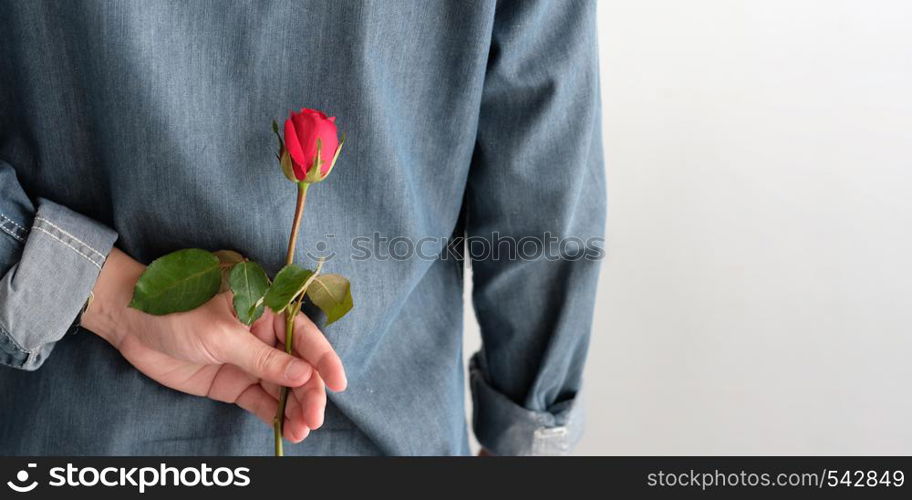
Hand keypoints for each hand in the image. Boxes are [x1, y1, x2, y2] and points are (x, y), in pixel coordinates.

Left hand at [81, 248, 346, 442]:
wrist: (129, 322)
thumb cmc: (176, 310)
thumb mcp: (221, 334)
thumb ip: (263, 358)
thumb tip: (303, 376)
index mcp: (267, 308)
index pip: (304, 335)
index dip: (324, 359)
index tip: (338, 384)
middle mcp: (263, 334)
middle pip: (298, 366)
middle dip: (310, 392)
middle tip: (315, 417)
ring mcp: (249, 360)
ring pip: (282, 387)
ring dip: (295, 408)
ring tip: (302, 430)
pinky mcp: (232, 382)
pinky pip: (260, 400)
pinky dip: (274, 415)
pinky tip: (286, 429)